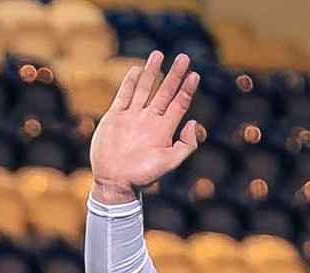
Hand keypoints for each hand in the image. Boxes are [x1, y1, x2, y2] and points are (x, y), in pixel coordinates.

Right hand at [90, 51, 203, 205]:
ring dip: (152, 72)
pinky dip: (130, 82)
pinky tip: (137, 70)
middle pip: (165, 92)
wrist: (114, 182)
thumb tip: (194, 123)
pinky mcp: (116, 117)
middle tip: (184, 57)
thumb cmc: (142, 176)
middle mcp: (150, 120)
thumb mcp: (169, 163)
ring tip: (158, 54)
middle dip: (174, 75)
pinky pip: (124, 95)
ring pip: (144, 89)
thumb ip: (185, 145)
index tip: (195, 74)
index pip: (179, 104)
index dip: (187, 89)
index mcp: (164, 130)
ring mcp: (132, 117)